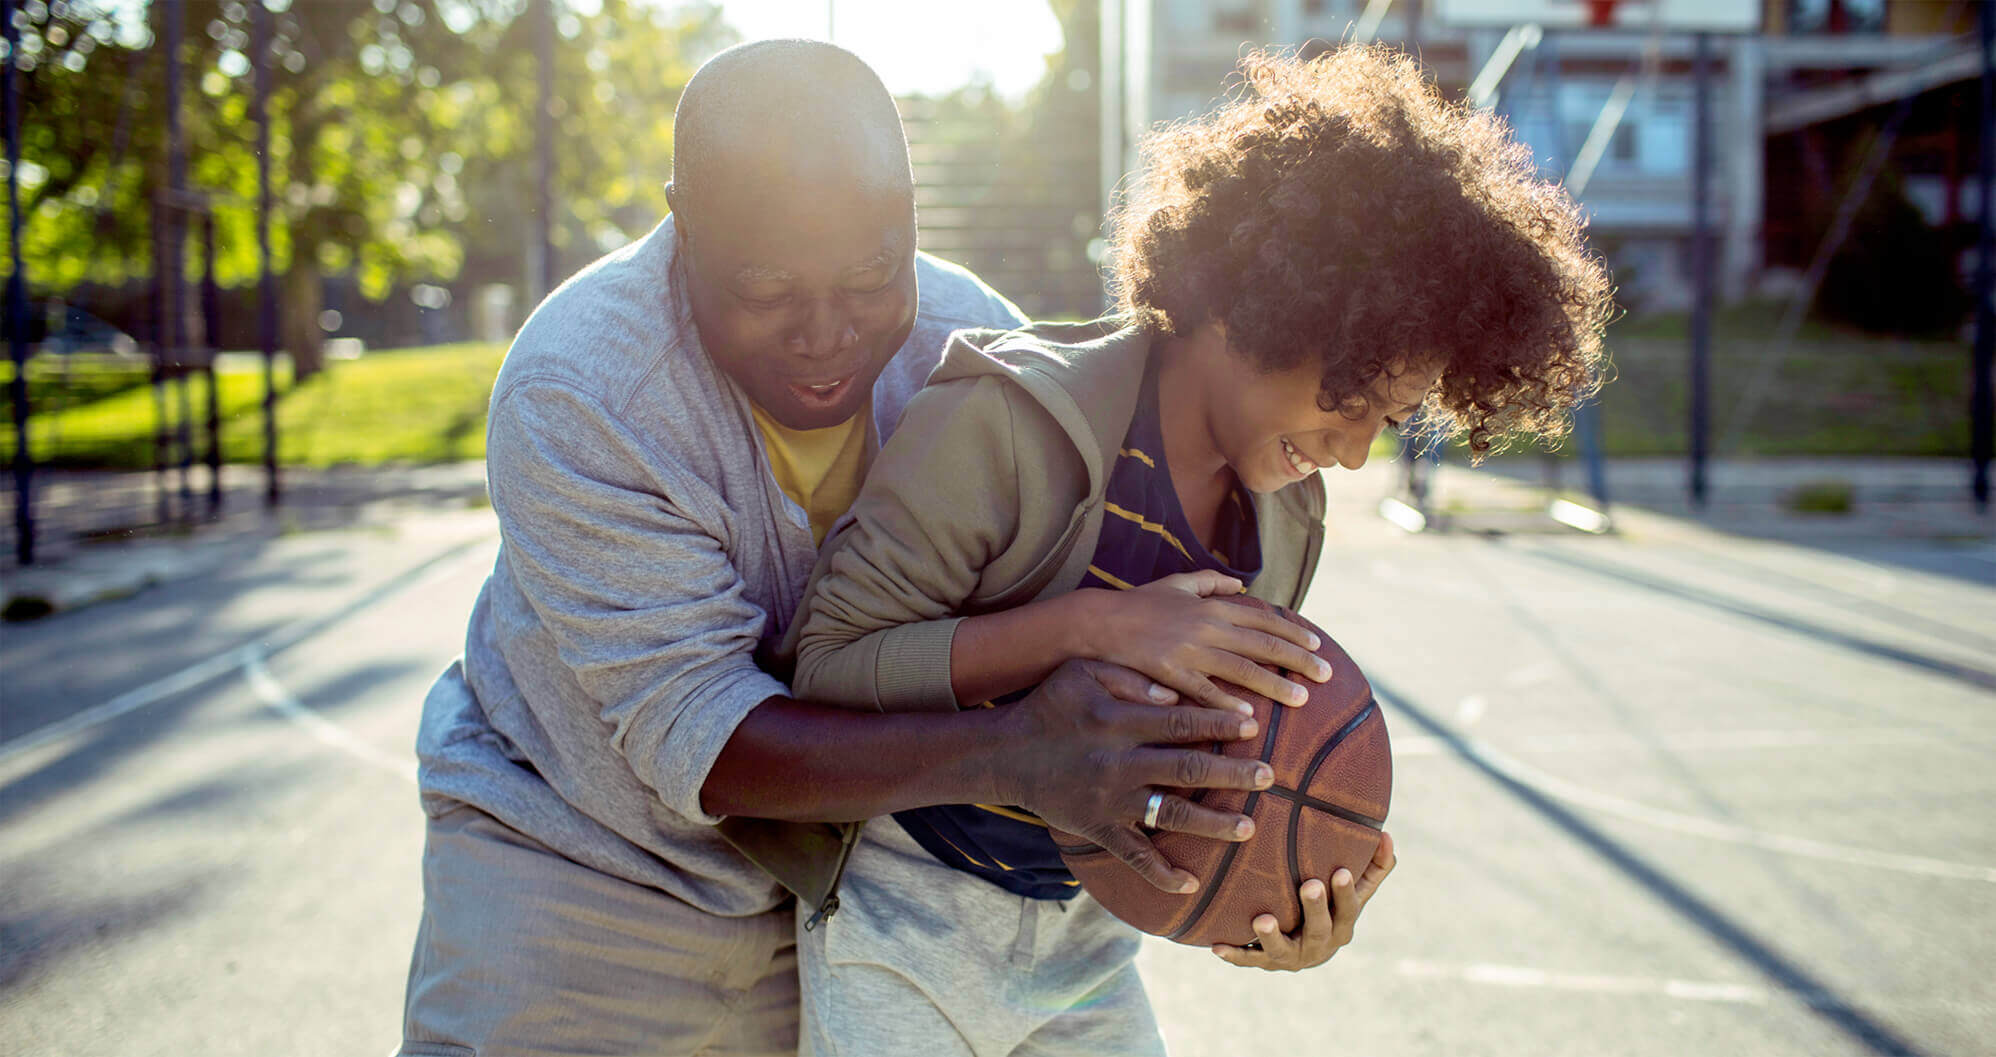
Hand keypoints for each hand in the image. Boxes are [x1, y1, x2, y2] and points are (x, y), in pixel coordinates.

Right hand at [992, 658, 1274, 893]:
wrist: (1004, 755)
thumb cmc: (1048, 706)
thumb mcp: (1081, 673)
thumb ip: (1129, 677)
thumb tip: (1175, 694)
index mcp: (1119, 722)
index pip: (1181, 722)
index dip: (1219, 723)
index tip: (1251, 725)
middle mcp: (1119, 764)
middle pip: (1188, 770)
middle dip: (1233, 773)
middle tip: (1268, 775)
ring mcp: (1110, 801)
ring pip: (1171, 816)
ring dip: (1214, 824)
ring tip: (1249, 827)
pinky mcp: (1098, 828)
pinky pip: (1133, 856)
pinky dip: (1161, 873)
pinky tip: (1190, 883)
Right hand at [1078, 571, 1331, 714]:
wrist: (1097, 622)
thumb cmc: (1136, 605)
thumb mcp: (1174, 584)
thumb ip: (1209, 582)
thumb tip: (1239, 584)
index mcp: (1210, 606)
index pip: (1263, 619)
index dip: (1293, 633)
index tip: (1318, 646)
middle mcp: (1206, 626)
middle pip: (1262, 643)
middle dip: (1298, 659)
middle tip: (1327, 674)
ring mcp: (1189, 650)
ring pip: (1242, 668)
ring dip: (1275, 684)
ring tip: (1303, 699)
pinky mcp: (1169, 672)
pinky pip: (1204, 690)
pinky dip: (1227, 703)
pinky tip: (1249, 715)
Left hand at [1212, 831, 1396, 971]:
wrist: (1308, 948)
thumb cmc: (1333, 906)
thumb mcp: (1357, 889)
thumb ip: (1375, 865)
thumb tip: (1387, 835)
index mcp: (1343, 926)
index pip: (1349, 910)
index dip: (1346, 893)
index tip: (1341, 871)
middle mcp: (1320, 946)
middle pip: (1319, 929)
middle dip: (1315, 908)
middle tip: (1309, 885)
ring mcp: (1293, 957)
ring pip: (1283, 951)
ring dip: (1272, 937)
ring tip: (1261, 920)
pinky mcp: (1267, 963)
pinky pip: (1250, 960)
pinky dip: (1235, 955)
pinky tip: (1217, 947)